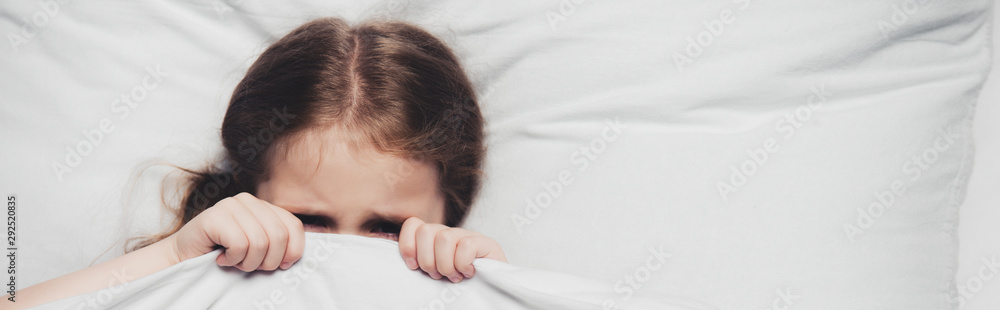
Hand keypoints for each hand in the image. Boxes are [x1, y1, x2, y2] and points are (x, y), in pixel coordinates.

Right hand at [166, 192, 305, 271]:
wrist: (184, 257)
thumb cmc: (224, 254)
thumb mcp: (258, 248)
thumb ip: (277, 244)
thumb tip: (294, 256)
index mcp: (264, 206)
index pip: (294, 226)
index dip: (292, 251)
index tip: (281, 265)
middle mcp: (249, 201)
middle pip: (279, 236)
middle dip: (268, 261)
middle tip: (250, 266)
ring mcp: (231, 205)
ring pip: (260, 243)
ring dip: (248, 262)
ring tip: (234, 261)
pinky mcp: (214, 215)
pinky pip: (240, 244)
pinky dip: (232, 259)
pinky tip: (222, 258)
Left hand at [397, 217, 506, 282]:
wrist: (493, 291)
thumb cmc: (461, 286)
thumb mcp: (435, 273)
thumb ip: (421, 263)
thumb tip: (405, 263)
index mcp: (434, 238)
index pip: (413, 224)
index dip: (408, 245)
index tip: (414, 267)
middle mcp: (450, 233)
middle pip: (425, 231)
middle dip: (428, 260)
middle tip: (439, 275)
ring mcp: (468, 235)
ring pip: (444, 238)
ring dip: (446, 265)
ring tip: (454, 276)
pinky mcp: (486, 243)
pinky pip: (465, 246)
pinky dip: (463, 264)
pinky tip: (469, 272)